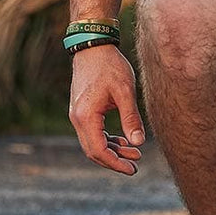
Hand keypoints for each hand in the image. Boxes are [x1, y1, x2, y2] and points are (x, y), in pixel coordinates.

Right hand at [68, 44, 145, 174]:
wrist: (93, 46)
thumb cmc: (110, 66)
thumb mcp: (125, 91)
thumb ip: (131, 118)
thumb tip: (138, 143)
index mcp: (86, 116)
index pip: (98, 150)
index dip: (115, 163)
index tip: (132, 168)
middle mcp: (77, 118)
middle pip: (93, 150)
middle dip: (114, 159)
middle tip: (135, 164)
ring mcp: (77, 114)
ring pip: (93, 142)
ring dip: (112, 149)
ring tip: (134, 153)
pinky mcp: (81, 109)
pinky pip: (92, 132)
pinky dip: (106, 138)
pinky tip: (122, 139)